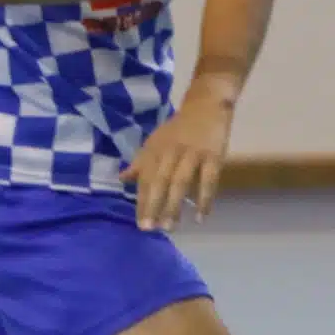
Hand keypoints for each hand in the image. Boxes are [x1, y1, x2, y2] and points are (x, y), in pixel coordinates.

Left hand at [122, 84, 235, 230]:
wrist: (205, 106)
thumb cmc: (178, 129)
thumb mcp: (155, 142)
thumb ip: (140, 162)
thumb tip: (122, 178)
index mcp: (154, 150)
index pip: (145, 179)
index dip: (142, 201)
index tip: (139, 224)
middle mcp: (169, 152)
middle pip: (159, 182)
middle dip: (153, 205)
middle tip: (149, 229)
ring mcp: (191, 154)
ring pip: (180, 182)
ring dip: (174, 205)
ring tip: (170, 227)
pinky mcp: (212, 156)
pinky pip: (208, 180)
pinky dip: (204, 198)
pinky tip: (201, 216)